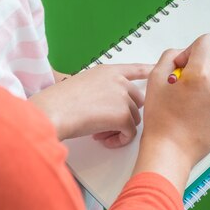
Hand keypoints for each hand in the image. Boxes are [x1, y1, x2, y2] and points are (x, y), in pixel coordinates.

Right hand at [29, 64, 151, 144]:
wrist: (53, 111)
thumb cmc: (59, 102)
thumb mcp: (82, 85)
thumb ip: (101, 89)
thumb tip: (109, 105)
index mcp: (107, 71)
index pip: (134, 69)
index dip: (147, 71)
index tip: (157, 70)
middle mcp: (118, 81)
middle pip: (137, 101)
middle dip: (124, 116)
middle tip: (104, 125)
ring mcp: (122, 97)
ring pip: (134, 119)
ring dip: (119, 130)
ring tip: (98, 133)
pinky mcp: (123, 115)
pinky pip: (130, 133)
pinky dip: (119, 140)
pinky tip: (104, 140)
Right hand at [134, 34, 209, 193]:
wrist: (171, 150)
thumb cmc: (160, 117)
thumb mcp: (155, 78)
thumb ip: (171, 56)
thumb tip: (185, 55)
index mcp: (201, 72)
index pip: (208, 40)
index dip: (193, 48)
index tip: (184, 64)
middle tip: (194, 71)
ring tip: (194, 95)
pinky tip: (199, 108)